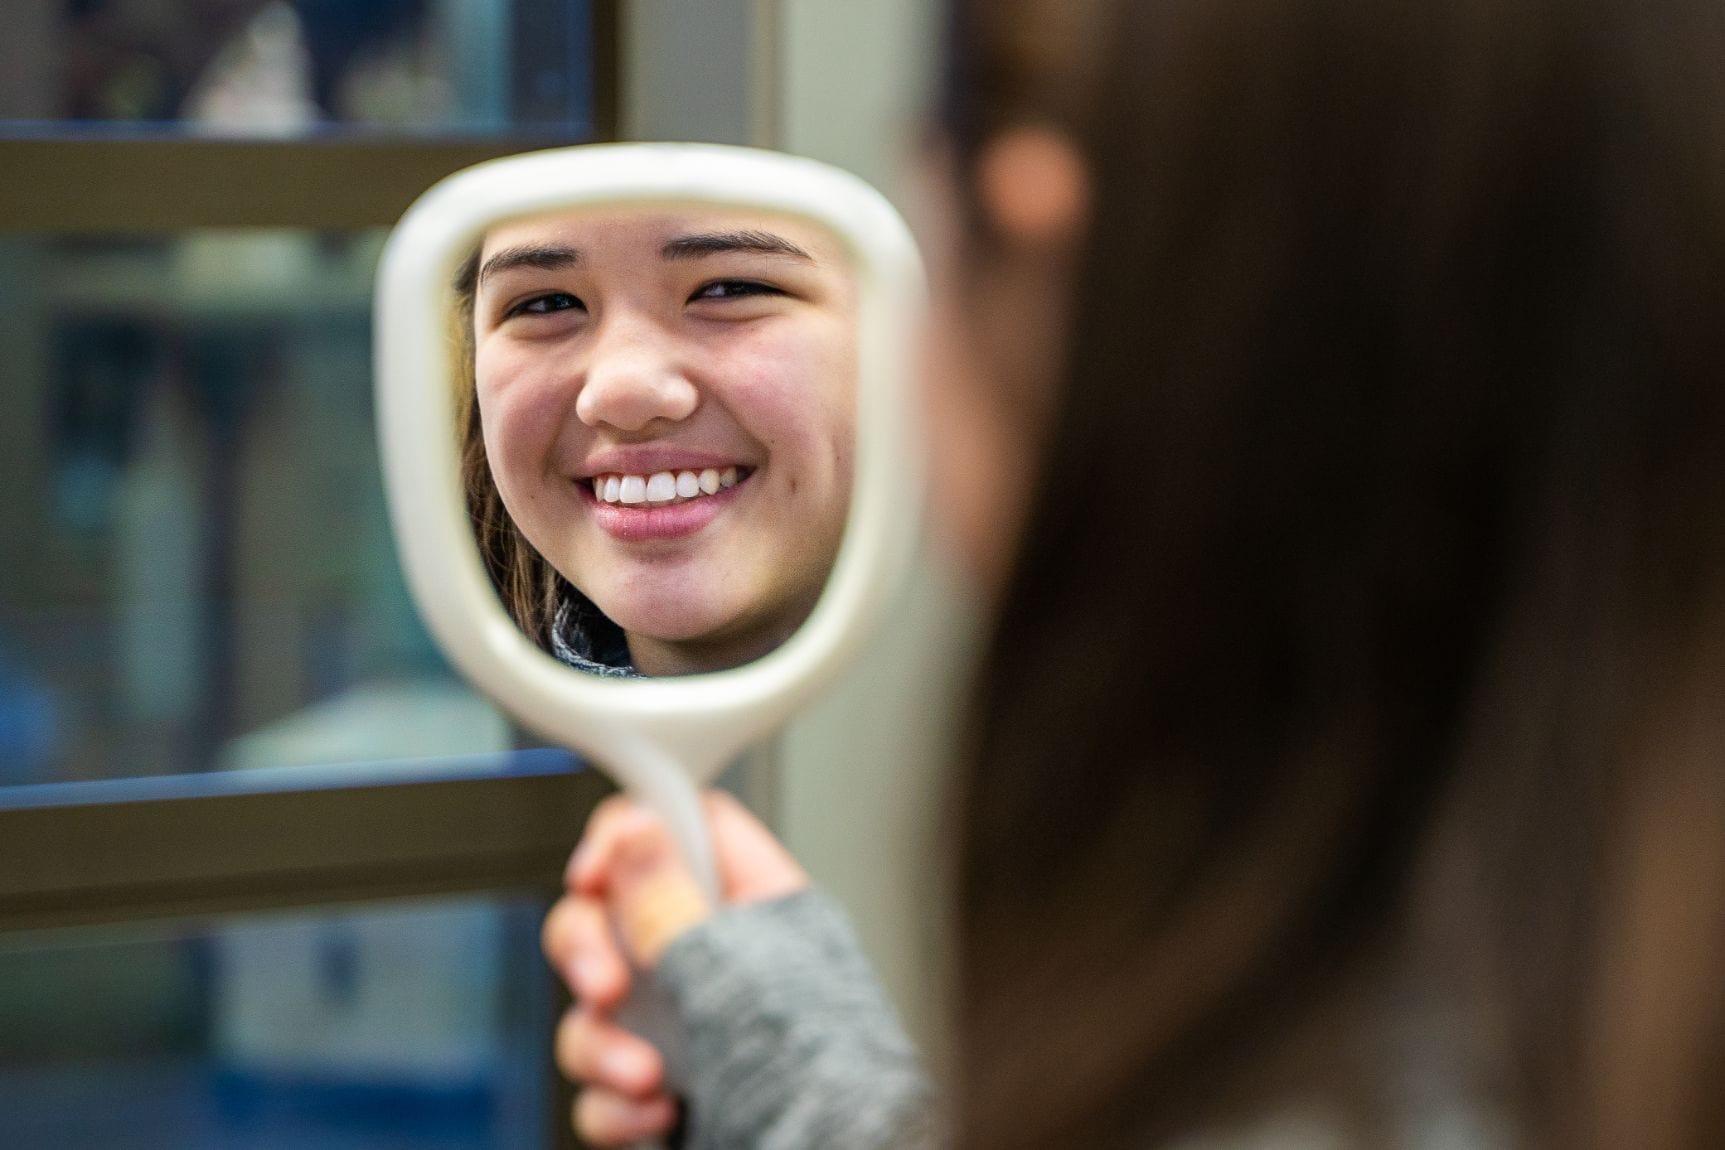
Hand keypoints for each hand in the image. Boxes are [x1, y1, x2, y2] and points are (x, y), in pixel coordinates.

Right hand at [542, 790, 809, 1145]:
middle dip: (589, 951)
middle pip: (614, 913)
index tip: (592, 874)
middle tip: (607, 985)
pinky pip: (602, 1084)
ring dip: (601, 1043)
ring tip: (645, 1076)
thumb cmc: (826, 1074)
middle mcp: (715, 957)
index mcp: (751, 901)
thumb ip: (670, 900)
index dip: (625, 836)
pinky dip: (614, 1104)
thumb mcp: (735, 969)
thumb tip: (634, 825)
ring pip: (598, 1007)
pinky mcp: (666, 1091)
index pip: (680, 829)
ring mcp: (688, 1026)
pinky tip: (655, 1114)